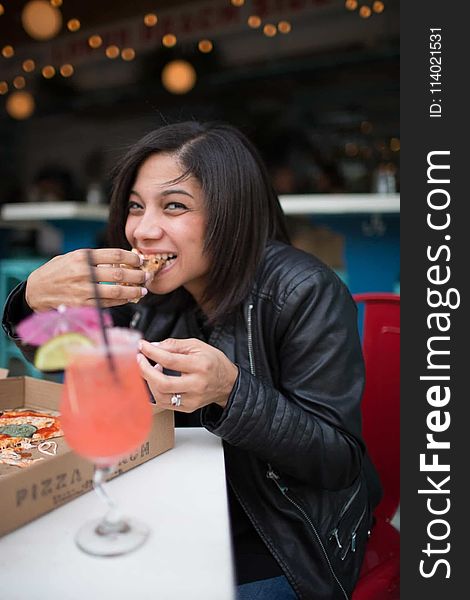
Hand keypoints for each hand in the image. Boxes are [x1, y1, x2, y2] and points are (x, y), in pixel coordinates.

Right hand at [25, 248, 149, 310]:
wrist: (35, 291)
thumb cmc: (55, 273)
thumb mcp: (70, 257)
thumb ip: (92, 258)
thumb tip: (118, 259)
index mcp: (81, 257)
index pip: (114, 254)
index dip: (131, 257)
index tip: (140, 260)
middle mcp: (83, 272)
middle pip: (119, 273)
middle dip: (137, 275)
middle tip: (146, 276)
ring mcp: (83, 290)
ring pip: (117, 291)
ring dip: (134, 291)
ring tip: (142, 290)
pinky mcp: (83, 306)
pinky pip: (108, 304)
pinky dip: (122, 301)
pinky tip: (129, 299)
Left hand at [137, 338, 238, 412]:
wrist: (227, 383)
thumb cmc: (213, 362)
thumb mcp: (197, 346)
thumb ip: (174, 345)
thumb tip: (154, 346)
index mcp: (200, 366)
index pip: (170, 360)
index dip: (152, 352)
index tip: (142, 346)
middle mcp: (196, 384)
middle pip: (163, 383)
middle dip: (145, 371)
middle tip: (139, 360)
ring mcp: (192, 399)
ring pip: (161, 396)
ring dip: (149, 381)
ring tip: (151, 369)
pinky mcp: (187, 408)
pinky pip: (164, 403)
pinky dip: (155, 392)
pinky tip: (157, 381)